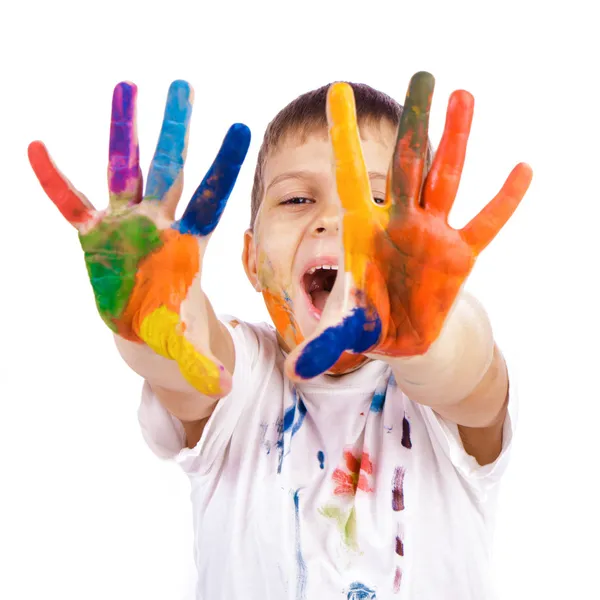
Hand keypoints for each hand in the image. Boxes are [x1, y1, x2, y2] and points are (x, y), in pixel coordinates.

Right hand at [28, 80, 249, 396]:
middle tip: (185, 85)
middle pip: (169, 170)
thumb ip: (199, 363)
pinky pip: (71, 203)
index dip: (224, 166)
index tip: (242, 127)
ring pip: (122, 170)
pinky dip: (55, 181)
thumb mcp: (182, 346)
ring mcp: (125, 225)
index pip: (210, 198)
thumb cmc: (169, 326)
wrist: (141, 324)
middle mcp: (158, 224)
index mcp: (187, 244)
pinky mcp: (93, 235)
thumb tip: (224, 390)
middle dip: (175, 131)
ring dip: (122, 132)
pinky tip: (37, 148)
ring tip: (126, 86)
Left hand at [286, 72, 531, 379]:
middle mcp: (398, 224)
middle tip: (422, 76)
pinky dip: (503, 201)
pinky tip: (522, 169)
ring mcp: (431, 235)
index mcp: (363, 232)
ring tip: (464, 96)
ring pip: (446, 181)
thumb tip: (294, 374)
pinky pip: (485, 225)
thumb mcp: (344, 330)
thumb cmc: (368, 321)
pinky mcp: (459, 255)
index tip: (336, 91)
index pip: (350, 178)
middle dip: (414, 123)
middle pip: (407, 166)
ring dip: (456, 141)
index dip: (342, 137)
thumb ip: (323, 346)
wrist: (401, 336)